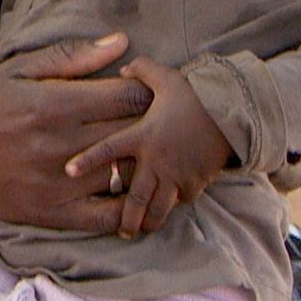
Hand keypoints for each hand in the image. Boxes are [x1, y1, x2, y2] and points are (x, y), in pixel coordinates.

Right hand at [0, 34, 150, 231]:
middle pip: (135, 134)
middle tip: (151, 121)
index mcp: (54, 103)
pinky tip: (128, 191)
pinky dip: (127, 206)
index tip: (141, 91)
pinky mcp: (52, 214)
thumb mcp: (17, 70)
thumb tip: (120, 42)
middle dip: (149, 125)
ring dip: (140, 162)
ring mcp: (58, 183)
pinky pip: (107, 217)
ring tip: (141, 152)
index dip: (145, 91)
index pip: (130, 96)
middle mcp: (61, 144)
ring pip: (126, 173)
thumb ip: (70, 57)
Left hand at [64, 56, 233, 237]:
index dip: (87, 160)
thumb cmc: (196, 94)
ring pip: (158, 207)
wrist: (232, 112)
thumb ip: (141, 70)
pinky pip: (180, 199)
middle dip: (126, 217)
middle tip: (118, 229)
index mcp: (143, 135)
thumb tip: (123, 69)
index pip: (108, 149)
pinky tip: (166, 210)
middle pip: (136, 197)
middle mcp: (156, 160)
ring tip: (138, 231)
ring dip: (148, 221)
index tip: (68, 171)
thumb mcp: (165, 76)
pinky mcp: (195, 182)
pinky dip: (173, 206)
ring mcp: (176, 174)